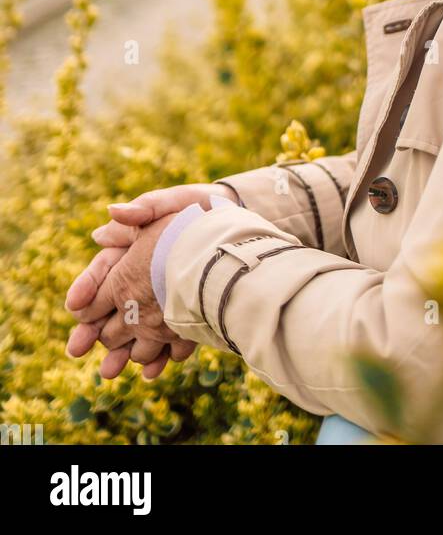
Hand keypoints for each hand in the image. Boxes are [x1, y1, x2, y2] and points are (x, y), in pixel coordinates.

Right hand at [65, 183, 236, 379]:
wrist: (234, 219)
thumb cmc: (197, 205)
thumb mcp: (171, 203)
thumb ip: (144, 209)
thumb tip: (110, 212)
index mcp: (133, 249)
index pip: (104, 271)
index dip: (87, 288)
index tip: (75, 306)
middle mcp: (143, 276)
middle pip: (113, 308)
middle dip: (95, 331)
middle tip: (77, 349)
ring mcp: (163, 296)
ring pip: (137, 329)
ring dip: (123, 351)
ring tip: (109, 371)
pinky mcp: (186, 309)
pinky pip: (170, 337)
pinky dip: (162, 353)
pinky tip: (154, 369)